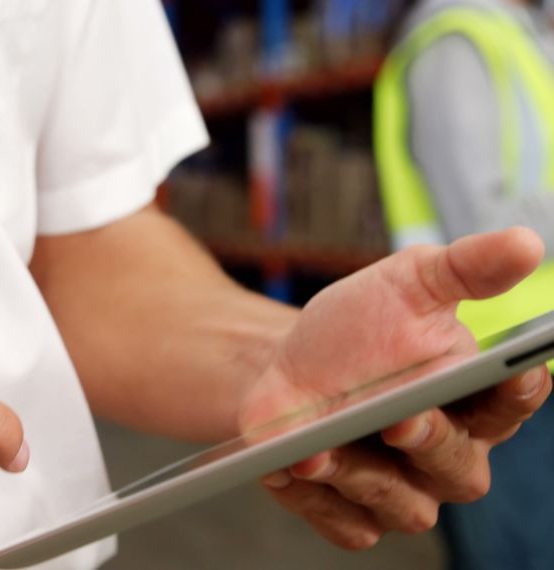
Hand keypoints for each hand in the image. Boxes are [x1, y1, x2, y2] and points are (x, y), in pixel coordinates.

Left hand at [239, 228, 550, 548]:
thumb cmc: (354, 328)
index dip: (518, 393)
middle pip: (460, 470)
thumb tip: (526, 244)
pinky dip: (320, 501)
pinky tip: (295, 469)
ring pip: (404, 506)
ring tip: (320, 448)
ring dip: (363, 476)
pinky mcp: (350, 513)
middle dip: (431, 442)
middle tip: (402, 417)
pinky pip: (348, 525)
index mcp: (474, 399)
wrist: (280, 365)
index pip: (513, 402)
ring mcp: (400, 490)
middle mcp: (445, 454)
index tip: (517, 372)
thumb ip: (466, 268)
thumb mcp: (406, 283)